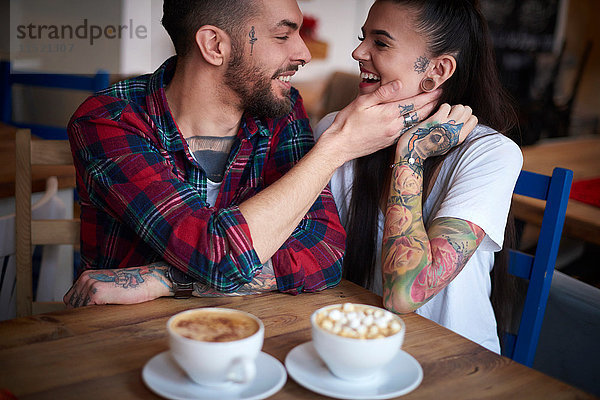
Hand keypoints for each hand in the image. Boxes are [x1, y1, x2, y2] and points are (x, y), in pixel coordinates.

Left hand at [63, 263, 172, 306]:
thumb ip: (92, 293)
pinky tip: (104, 312)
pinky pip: (86, 309)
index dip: (78, 307)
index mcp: (86, 276)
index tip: (90, 312)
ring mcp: (90, 285)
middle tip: (97, 315)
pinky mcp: (97, 292)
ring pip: (78, 308)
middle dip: (82, 311)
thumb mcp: (107, 286)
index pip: (70, 298)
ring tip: (102, 313)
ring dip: (88, 314)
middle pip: (72, 304)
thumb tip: (81, 311)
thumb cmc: (130, 286)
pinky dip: (92, 314)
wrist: (147, 280)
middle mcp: (85, 278)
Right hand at [318, 80, 439, 166]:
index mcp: (389, 113)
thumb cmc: (347, 123)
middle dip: (431, 104)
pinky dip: (416, 123)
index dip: (428, 95)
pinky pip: (407, 131)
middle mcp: (394, 126)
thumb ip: (382, 92)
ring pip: (415, 123)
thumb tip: (398, 83)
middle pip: (419, 113)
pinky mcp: (388, 142)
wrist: (340, 146)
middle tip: (441, 95)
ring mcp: (392, 135)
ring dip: (426, 114)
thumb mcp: (362, 102)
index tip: (438, 89)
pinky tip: (417, 120)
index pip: (414, 102)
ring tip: (433, 106)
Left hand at [396, 104, 477, 163]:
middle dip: (459, 109)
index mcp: (459, 138)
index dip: (465, 115)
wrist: (413, 153)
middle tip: (449, 114)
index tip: (456, 118)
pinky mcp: (436, 120)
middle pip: (468, 110)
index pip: (474, 119)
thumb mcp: (447, 145)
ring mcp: (447, 125)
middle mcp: (455, 132)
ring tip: (442, 114)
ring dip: (451, 107)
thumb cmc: (428, 148)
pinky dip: (441, 107)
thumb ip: (456, 135)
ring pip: (460, 106)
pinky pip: (446, 106)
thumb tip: (461, 122)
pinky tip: (435, 114)